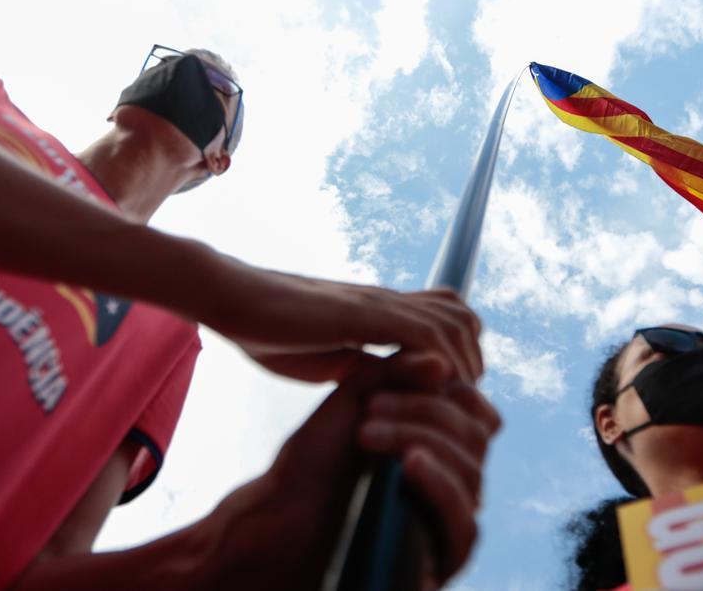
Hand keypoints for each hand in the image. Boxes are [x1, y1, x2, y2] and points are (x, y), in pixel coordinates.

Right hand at [203, 261, 482, 383]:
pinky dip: (438, 363)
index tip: (448, 394)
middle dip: (470, 359)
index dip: (458, 353)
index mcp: (379, 309)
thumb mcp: (326, 357)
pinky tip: (427, 395)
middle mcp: (387, 301)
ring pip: (453, 323)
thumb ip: (361, 365)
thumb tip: (389, 386)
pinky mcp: (363, 313)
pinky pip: (424, 335)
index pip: (444, 315)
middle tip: (455, 401)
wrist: (232, 299)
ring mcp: (377, 304)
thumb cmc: (269, 329)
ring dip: (461, 364)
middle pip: (461, 314)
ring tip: (448, 403)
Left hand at [205, 350, 501, 588]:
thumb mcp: (355, 403)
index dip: (446, 387)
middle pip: (476, 436)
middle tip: (371, 407)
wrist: (281, 517)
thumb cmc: (316, 462)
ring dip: (422, 440)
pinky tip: (410, 464)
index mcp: (445, 442)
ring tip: (368, 434)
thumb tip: (443, 362)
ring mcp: (453, 519)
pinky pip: (465, 524)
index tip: (397, 379)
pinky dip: (439, 486)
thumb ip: (396, 374)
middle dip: (425, 412)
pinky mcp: (445, 558)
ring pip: (471, 474)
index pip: (474, 409)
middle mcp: (457, 480)